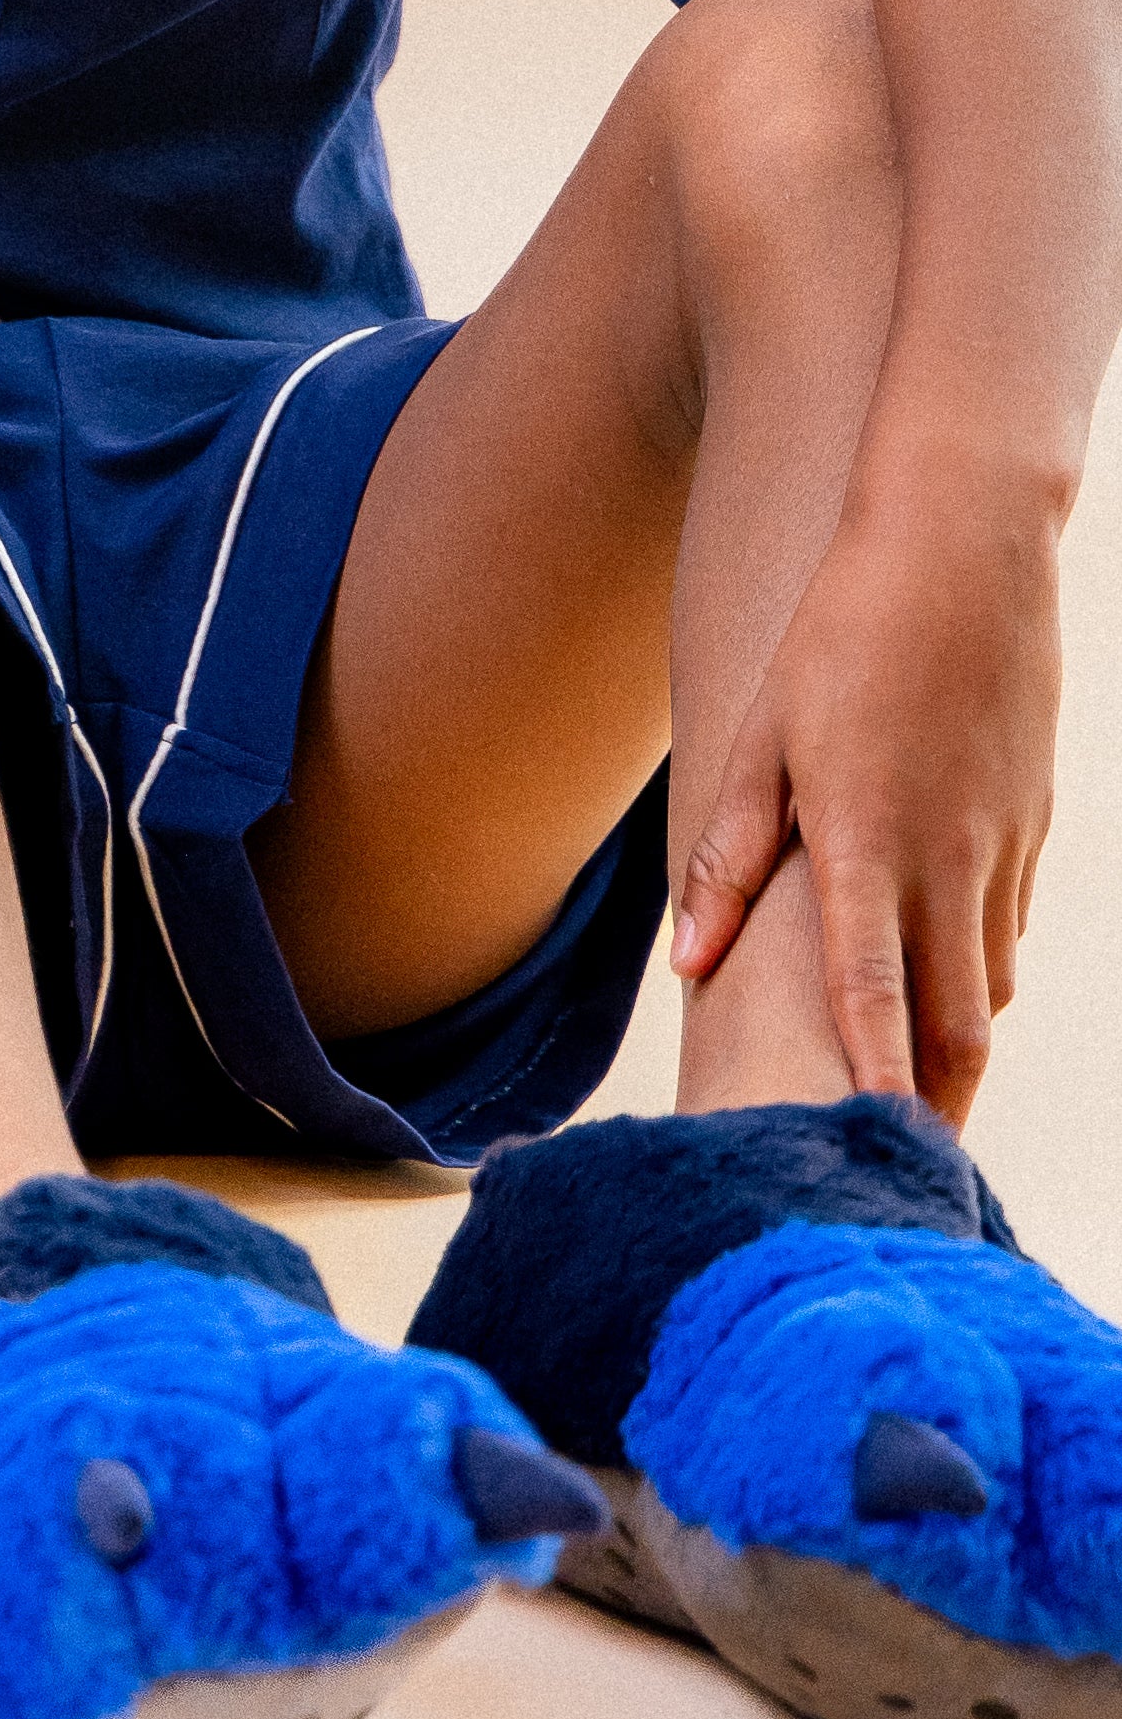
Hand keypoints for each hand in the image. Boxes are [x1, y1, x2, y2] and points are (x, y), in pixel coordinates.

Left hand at [672, 494, 1060, 1122]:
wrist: (967, 545)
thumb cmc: (844, 633)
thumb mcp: (762, 733)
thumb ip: (727, 854)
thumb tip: (685, 962)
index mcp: (867, 838)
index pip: (870, 992)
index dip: (871, 1083)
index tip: (867, 1155)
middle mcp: (947, 859)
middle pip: (953, 1024)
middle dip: (928, 1107)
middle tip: (891, 1172)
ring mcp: (1002, 848)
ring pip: (985, 987)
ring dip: (951, 1046)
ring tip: (904, 1097)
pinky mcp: (1033, 829)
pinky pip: (1005, 932)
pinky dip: (974, 973)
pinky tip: (935, 979)